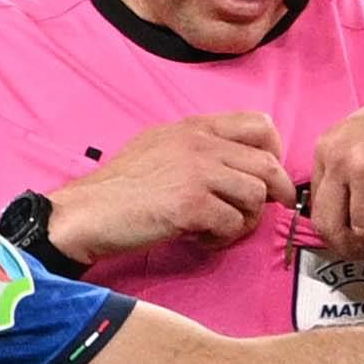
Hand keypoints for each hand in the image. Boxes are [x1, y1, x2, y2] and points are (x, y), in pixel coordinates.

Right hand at [49, 110, 289, 264]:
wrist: (87, 212)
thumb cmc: (120, 188)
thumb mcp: (160, 148)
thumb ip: (199, 149)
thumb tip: (239, 167)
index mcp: (195, 127)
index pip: (260, 124)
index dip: (275, 152)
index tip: (268, 176)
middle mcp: (200, 143)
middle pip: (267, 164)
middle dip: (276, 193)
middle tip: (268, 211)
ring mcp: (196, 172)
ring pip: (255, 195)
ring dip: (245, 220)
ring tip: (220, 229)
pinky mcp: (191, 204)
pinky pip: (233, 223)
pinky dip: (222, 238)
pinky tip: (200, 239)